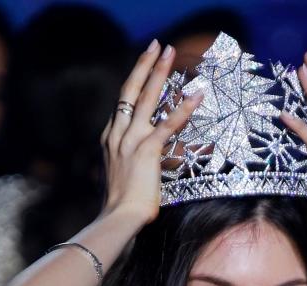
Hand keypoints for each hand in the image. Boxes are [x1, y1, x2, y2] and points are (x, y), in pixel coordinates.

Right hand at [101, 40, 202, 224]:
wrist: (117, 218)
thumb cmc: (119, 207)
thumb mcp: (118, 179)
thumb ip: (125, 165)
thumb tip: (133, 167)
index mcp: (110, 140)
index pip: (121, 105)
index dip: (134, 83)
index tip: (143, 68)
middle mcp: (117, 135)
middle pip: (130, 90)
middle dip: (144, 65)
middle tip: (157, 46)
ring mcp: (130, 140)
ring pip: (145, 97)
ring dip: (159, 72)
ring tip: (170, 53)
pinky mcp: (146, 150)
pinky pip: (167, 124)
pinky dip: (183, 109)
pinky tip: (196, 96)